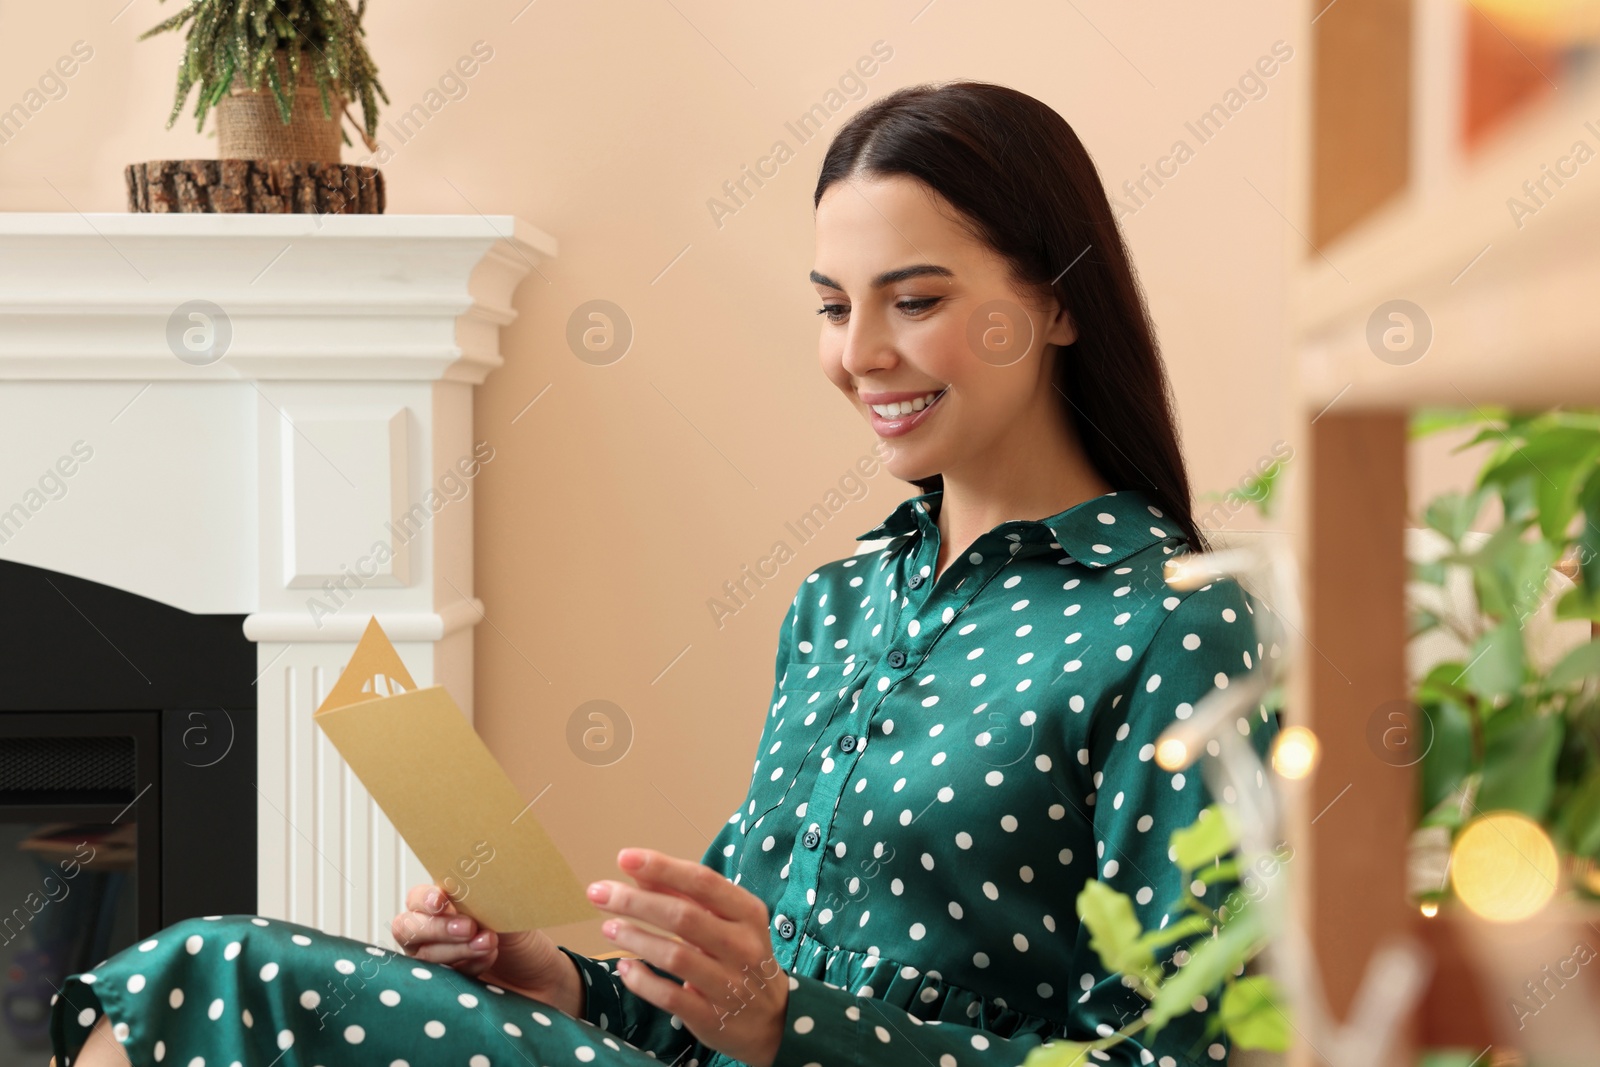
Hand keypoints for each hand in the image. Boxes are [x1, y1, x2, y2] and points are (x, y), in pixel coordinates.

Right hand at [392, 883, 583, 1017]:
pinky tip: (489, 959)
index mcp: (446, 903)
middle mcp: (434, 930)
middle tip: (469, 927)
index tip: (441, 901)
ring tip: (490, 944)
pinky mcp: (445, 985)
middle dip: (438, 927)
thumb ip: (487, 899)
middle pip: (408, 927)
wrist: (541, 978)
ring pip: (424, 954)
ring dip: (457, 948)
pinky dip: (466, 966)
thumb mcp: (510, 912)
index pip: (418, 898)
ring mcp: (436, 959)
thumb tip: (476, 885)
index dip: (424, 899)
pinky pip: (441, 976)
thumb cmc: (523, 940)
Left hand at [587, 848, 788, 1066]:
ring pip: (675, 956)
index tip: (624, 857)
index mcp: (747, 913)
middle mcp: (742, 945)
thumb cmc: (742, 957)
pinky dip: (642, 981)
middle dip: (635, 901)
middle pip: (682, 916)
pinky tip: (624, 968)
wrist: (774, 1019)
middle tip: (599, 892)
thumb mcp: (727, 922)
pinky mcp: (712, 1017)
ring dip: (635, 938)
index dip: (662, 867)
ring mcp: (729, 983)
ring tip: (608, 927)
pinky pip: (670, 996)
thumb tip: (639, 873)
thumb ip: (686, 897)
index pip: (702, 882)